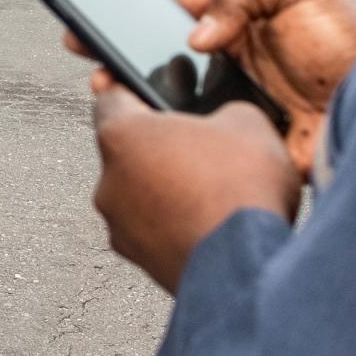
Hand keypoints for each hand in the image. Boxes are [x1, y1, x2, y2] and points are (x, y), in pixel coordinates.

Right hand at [70, 0, 355, 177]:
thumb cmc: (349, 39)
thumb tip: (197, 35)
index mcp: (236, 13)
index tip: (96, 3)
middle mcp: (226, 57)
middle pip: (157, 51)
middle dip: (117, 48)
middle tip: (85, 51)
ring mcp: (229, 100)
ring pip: (167, 98)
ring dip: (135, 95)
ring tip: (107, 89)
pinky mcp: (237, 140)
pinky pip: (193, 140)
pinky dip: (168, 139)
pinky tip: (149, 133)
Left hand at [89, 75, 298, 292]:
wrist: (247, 266)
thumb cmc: (239, 187)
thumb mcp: (245, 121)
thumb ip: (220, 111)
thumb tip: (222, 126)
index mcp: (121, 136)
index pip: (110, 97)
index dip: (129, 89)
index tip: (141, 89)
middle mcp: (108, 183)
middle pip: (128, 151)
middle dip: (161, 147)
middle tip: (200, 147)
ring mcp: (121, 229)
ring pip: (140, 195)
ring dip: (168, 190)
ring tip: (213, 191)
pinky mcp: (143, 263)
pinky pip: (156, 231)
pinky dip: (177, 225)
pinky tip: (213, 223)